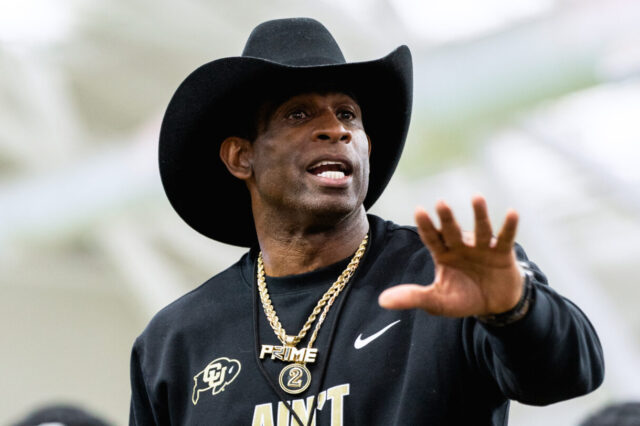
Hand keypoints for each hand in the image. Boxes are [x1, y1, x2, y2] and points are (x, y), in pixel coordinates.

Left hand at [378, 195, 523, 316]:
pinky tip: (512, 213)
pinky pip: (505, 238)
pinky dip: (509, 227)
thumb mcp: (437, 301)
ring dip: (479, 215)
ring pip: (480, 229)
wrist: (495, 305)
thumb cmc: (463, 298)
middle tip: (441, 203)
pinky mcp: (502, 253)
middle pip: (452, 231)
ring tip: (477, 198)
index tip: (419, 211)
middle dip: (447, 218)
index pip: (432, 238)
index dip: (426, 226)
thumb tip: (382, 301)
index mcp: (443, 254)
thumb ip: (412, 297)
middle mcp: (461, 246)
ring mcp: (482, 248)